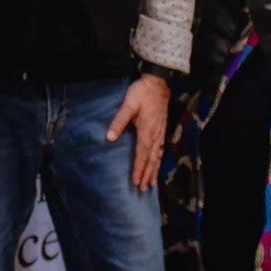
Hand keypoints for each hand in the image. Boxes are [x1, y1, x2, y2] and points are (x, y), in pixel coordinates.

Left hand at [106, 73, 171, 191]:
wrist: (158, 82)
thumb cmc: (142, 92)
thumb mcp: (128, 104)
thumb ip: (118, 121)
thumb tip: (109, 137)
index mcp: (146, 131)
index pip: (141, 154)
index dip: (139, 169)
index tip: (136, 182)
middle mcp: (155, 135)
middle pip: (151, 159)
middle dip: (147, 174)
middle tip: (143, 188)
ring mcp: (160, 132)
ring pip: (157, 155)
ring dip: (154, 170)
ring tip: (151, 182)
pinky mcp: (162, 128)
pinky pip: (161, 149)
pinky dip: (158, 159)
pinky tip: (157, 163)